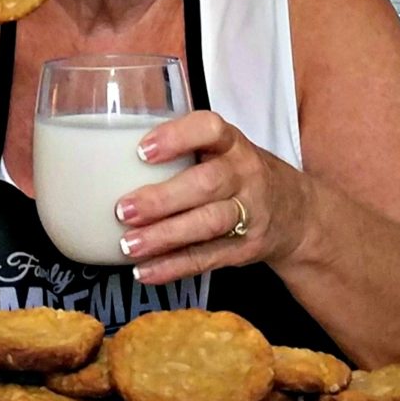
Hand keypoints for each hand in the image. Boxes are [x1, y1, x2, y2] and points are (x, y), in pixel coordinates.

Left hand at [115, 110, 310, 282]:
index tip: (142, 151)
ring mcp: (250, 213)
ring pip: (208, 224)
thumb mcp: (220, 152)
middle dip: (162, 198)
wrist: (296, 213)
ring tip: (128, 245)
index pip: (210, 129)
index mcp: (232, 143)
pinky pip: (207, 258)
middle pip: (206, 184)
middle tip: (122, 209)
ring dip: (165, 236)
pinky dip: (174, 267)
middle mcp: (244, 174)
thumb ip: (178, 153)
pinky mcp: (245, 248)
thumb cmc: (236, 175)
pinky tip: (144, 271)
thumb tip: (103, 163)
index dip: (177, 138)